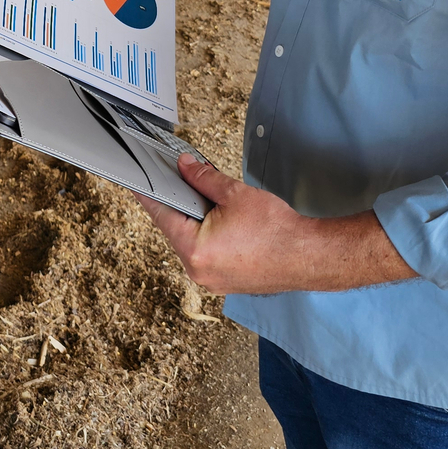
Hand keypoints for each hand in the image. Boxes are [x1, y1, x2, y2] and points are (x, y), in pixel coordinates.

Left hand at [136, 154, 415, 295]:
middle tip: (178, 179)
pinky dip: (208, 236)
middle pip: (175, 231)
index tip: (135, 183)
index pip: (162, 216)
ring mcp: (213, 281)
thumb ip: (204, 178)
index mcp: (195, 251)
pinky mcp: (228, 282)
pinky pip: (208, 254)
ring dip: (195, 221)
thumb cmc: (278, 229)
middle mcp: (199, 272)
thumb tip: (185, 166)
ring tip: (205, 199)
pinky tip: (219, 220)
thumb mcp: (235, 194)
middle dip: (178, 204)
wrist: (312, 256)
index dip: (149, 195)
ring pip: (192, 243)